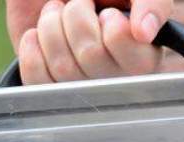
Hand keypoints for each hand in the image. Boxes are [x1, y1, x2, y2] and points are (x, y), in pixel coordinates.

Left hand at [7, 0, 177, 83]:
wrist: (61, 0)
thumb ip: (151, 3)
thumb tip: (143, 32)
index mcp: (142, 57)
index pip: (122, 41)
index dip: (109, 21)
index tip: (107, 12)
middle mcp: (114, 81)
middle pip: (90, 53)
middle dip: (75, 15)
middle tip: (78, 5)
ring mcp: (79, 89)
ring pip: (63, 66)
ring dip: (51, 26)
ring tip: (57, 15)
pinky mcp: (48, 90)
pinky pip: (37, 78)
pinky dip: (32, 47)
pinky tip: (38, 34)